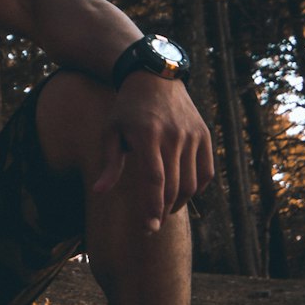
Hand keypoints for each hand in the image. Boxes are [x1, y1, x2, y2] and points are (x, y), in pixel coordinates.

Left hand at [90, 74, 214, 232]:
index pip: (153, 180)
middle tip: (152, 226)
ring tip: (165, 209)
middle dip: (163, 211)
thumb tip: (99, 193)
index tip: (149, 228)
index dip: (152, 207)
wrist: (155, 77)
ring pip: (191, 183)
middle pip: (174, 186)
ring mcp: (192, 136)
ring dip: (179, 202)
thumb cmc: (127, 109)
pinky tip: (183, 193)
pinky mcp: (204, 135)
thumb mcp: (111, 132)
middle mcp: (173, 136)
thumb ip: (109, 164)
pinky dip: (197, 187)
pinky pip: (206, 171)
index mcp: (147, 136)